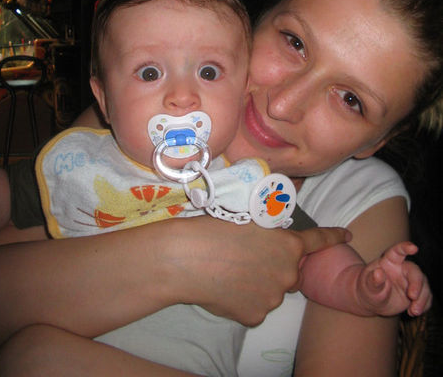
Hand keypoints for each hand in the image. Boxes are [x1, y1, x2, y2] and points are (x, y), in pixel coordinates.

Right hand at [164, 217, 349, 325]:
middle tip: (247, 258)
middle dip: (276, 266)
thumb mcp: (248, 218)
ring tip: (230, 272)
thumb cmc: (213, 229)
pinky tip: (225, 288)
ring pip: (271, 291)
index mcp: (288, 244)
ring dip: (258, 284)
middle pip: (289, 271)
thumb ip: (269, 231)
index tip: (347, 235)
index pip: (318, 240)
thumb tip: (272, 241)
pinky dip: (244, 301)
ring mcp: (273, 298)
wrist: (186, 258)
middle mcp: (288, 273)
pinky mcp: (255, 317)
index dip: (333, 237)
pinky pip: (255, 308)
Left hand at [358, 241, 431, 316]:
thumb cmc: (368, 289)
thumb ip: (373, 280)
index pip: (398, 251)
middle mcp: (403, 268)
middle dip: (417, 284)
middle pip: (415, 272)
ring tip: (413, 312)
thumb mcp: (367, 286)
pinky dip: (424, 305)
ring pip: (424, 285)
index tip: (414, 248)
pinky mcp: (417, 292)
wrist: (373, 301)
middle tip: (412, 297)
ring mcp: (411, 280)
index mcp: (389, 261)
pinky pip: (426, 297)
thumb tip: (378, 273)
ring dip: (422, 299)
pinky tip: (413, 312)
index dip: (405, 247)